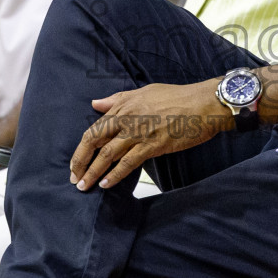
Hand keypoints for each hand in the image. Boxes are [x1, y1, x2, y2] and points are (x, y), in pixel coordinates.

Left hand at [69, 81, 228, 191]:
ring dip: (94, 172)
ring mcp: (139, 132)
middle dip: (81, 162)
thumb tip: (96, 103)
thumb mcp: (144, 92)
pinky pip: (128, 163)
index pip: (94, 129)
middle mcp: (127, 118)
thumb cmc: (177, 97)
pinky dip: (115, 174)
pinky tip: (106, 184)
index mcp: (123, 106)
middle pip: (95, 141)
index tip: (76, 162)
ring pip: (108, 154)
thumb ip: (117, 99)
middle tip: (74, 179)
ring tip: (84, 186)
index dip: (82, 148)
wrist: (203, 104)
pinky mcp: (153, 145)